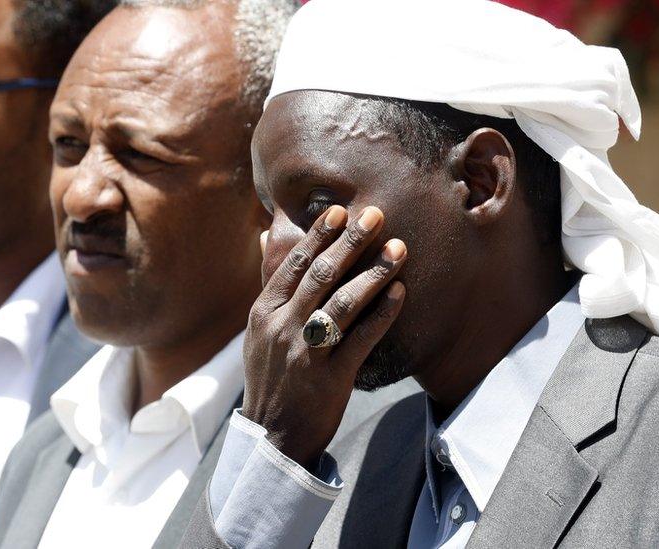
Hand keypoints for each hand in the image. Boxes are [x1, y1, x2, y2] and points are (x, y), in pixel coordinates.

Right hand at [241, 205, 406, 468]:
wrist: (273, 435)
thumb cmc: (272, 376)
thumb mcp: (258, 330)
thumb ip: (269, 283)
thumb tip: (266, 235)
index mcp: (264, 312)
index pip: (294, 264)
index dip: (319, 236)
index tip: (341, 211)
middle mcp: (283, 327)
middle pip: (321, 276)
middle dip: (350, 242)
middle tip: (376, 215)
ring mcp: (306, 353)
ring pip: (343, 303)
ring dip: (374, 272)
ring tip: (399, 248)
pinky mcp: (331, 377)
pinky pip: (361, 338)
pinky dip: (382, 313)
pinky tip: (400, 292)